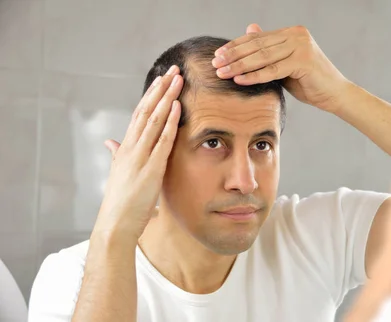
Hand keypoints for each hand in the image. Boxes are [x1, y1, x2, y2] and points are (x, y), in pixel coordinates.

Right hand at [92, 65, 182, 242]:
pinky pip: (161, 140)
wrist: (115, 225)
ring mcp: (140, 157)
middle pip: (146, 110)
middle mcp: (131, 147)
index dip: (151, 95)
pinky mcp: (150, 168)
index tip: (162, 79)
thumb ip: (116, 154)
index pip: (139, 114)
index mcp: (126, 148)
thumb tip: (109, 141)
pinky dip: (170, 122)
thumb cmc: (120, 202)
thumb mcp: (119, 173)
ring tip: (178, 79)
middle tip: (173, 69)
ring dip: (167, 97)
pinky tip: (177, 107)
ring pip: (153, 120)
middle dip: (161, 88)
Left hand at [211, 23, 349, 111]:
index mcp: (292, 32)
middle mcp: (296, 35)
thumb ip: (268, 51)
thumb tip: (248, 30)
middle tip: (215, 64)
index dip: (236, 46)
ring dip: (239, 65)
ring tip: (222, 73)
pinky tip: (239, 80)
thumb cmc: (309, 82)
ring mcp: (301, 46)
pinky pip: (272, 69)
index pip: (257, 38)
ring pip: (262, 56)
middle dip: (233, 55)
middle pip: (257, 45)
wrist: (335, 95)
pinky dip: (254, 75)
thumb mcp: (284, 65)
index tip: (218, 55)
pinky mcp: (303, 61)